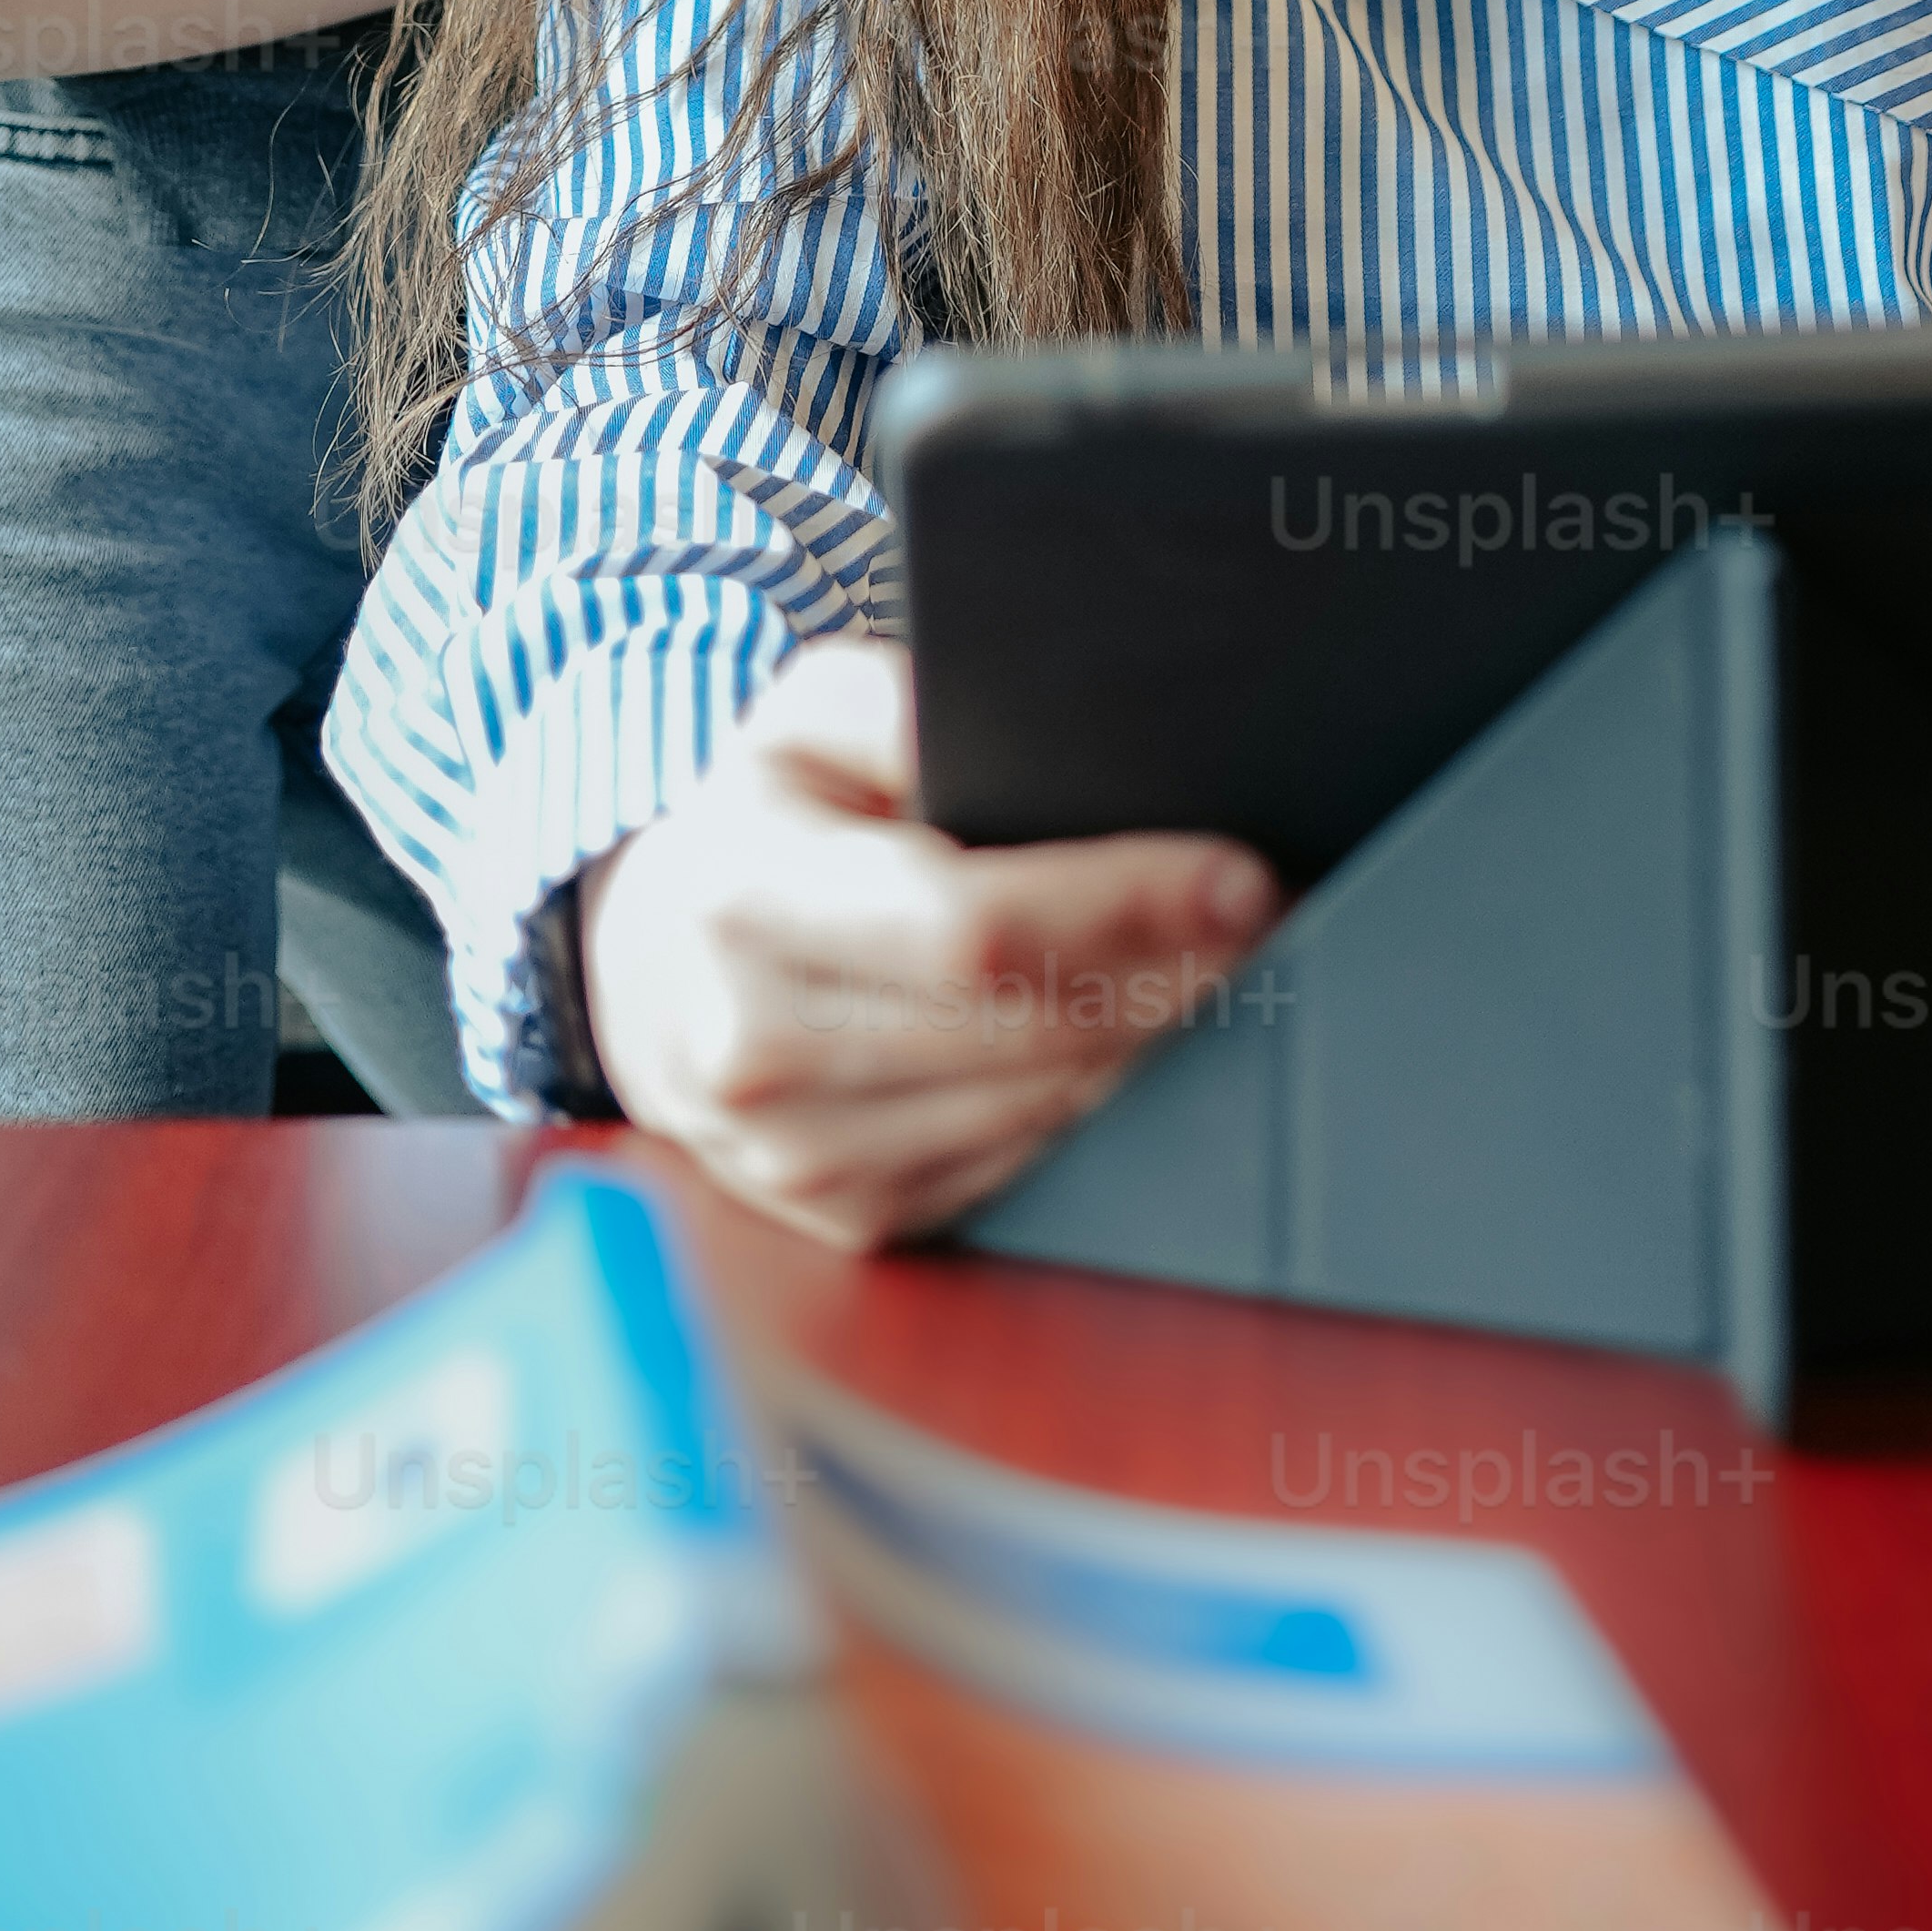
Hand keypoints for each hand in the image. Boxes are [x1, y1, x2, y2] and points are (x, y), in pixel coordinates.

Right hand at [578, 638, 1283, 1248]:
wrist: (658, 972)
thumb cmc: (763, 819)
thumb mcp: (805, 718)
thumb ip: (901, 708)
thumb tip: (1023, 740)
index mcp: (743, 901)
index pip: (970, 928)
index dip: (1121, 906)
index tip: (1239, 876)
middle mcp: (754, 1051)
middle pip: (1024, 1031)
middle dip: (1173, 970)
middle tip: (1273, 914)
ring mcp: (797, 1160)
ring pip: (1037, 1108)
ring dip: (1157, 1039)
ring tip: (1237, 964)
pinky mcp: (849, 1222)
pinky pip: (1017, 1161)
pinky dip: (1101, 1095)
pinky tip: (1149, 1030)